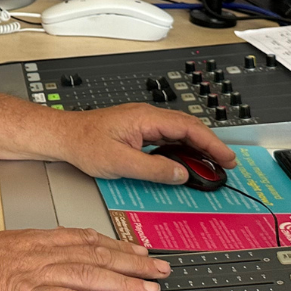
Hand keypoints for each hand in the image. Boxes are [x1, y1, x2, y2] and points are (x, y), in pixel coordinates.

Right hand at [0, 227, 169, 290]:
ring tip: (149, 290)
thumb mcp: (4, 250)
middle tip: (160, 269)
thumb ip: (32, 255)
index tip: (138, 249)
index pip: (85, 239)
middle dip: (132, 263)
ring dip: (123, 282)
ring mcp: (35, 274)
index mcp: (36, 241)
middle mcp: (41, 253)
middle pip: (95, 255)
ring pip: (88, 274)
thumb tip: (53, 262)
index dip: (116, 245)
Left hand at [53, 101, 236, 183]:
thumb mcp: (120, 162)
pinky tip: (186, 162)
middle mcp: (146, 117)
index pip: (188, 127)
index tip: (227, 158)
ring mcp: (142, 123)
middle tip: (226, 164)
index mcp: (145, 118)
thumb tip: (181, 173)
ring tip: (212, 165)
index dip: (211, 143)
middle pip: (187, 127)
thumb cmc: (83, 143)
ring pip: (178, 133)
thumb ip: (154, 169)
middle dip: (210, 145)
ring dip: (197, 148)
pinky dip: (182, 149)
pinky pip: (166, 138)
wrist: (63, 136)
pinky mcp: (137, 132)